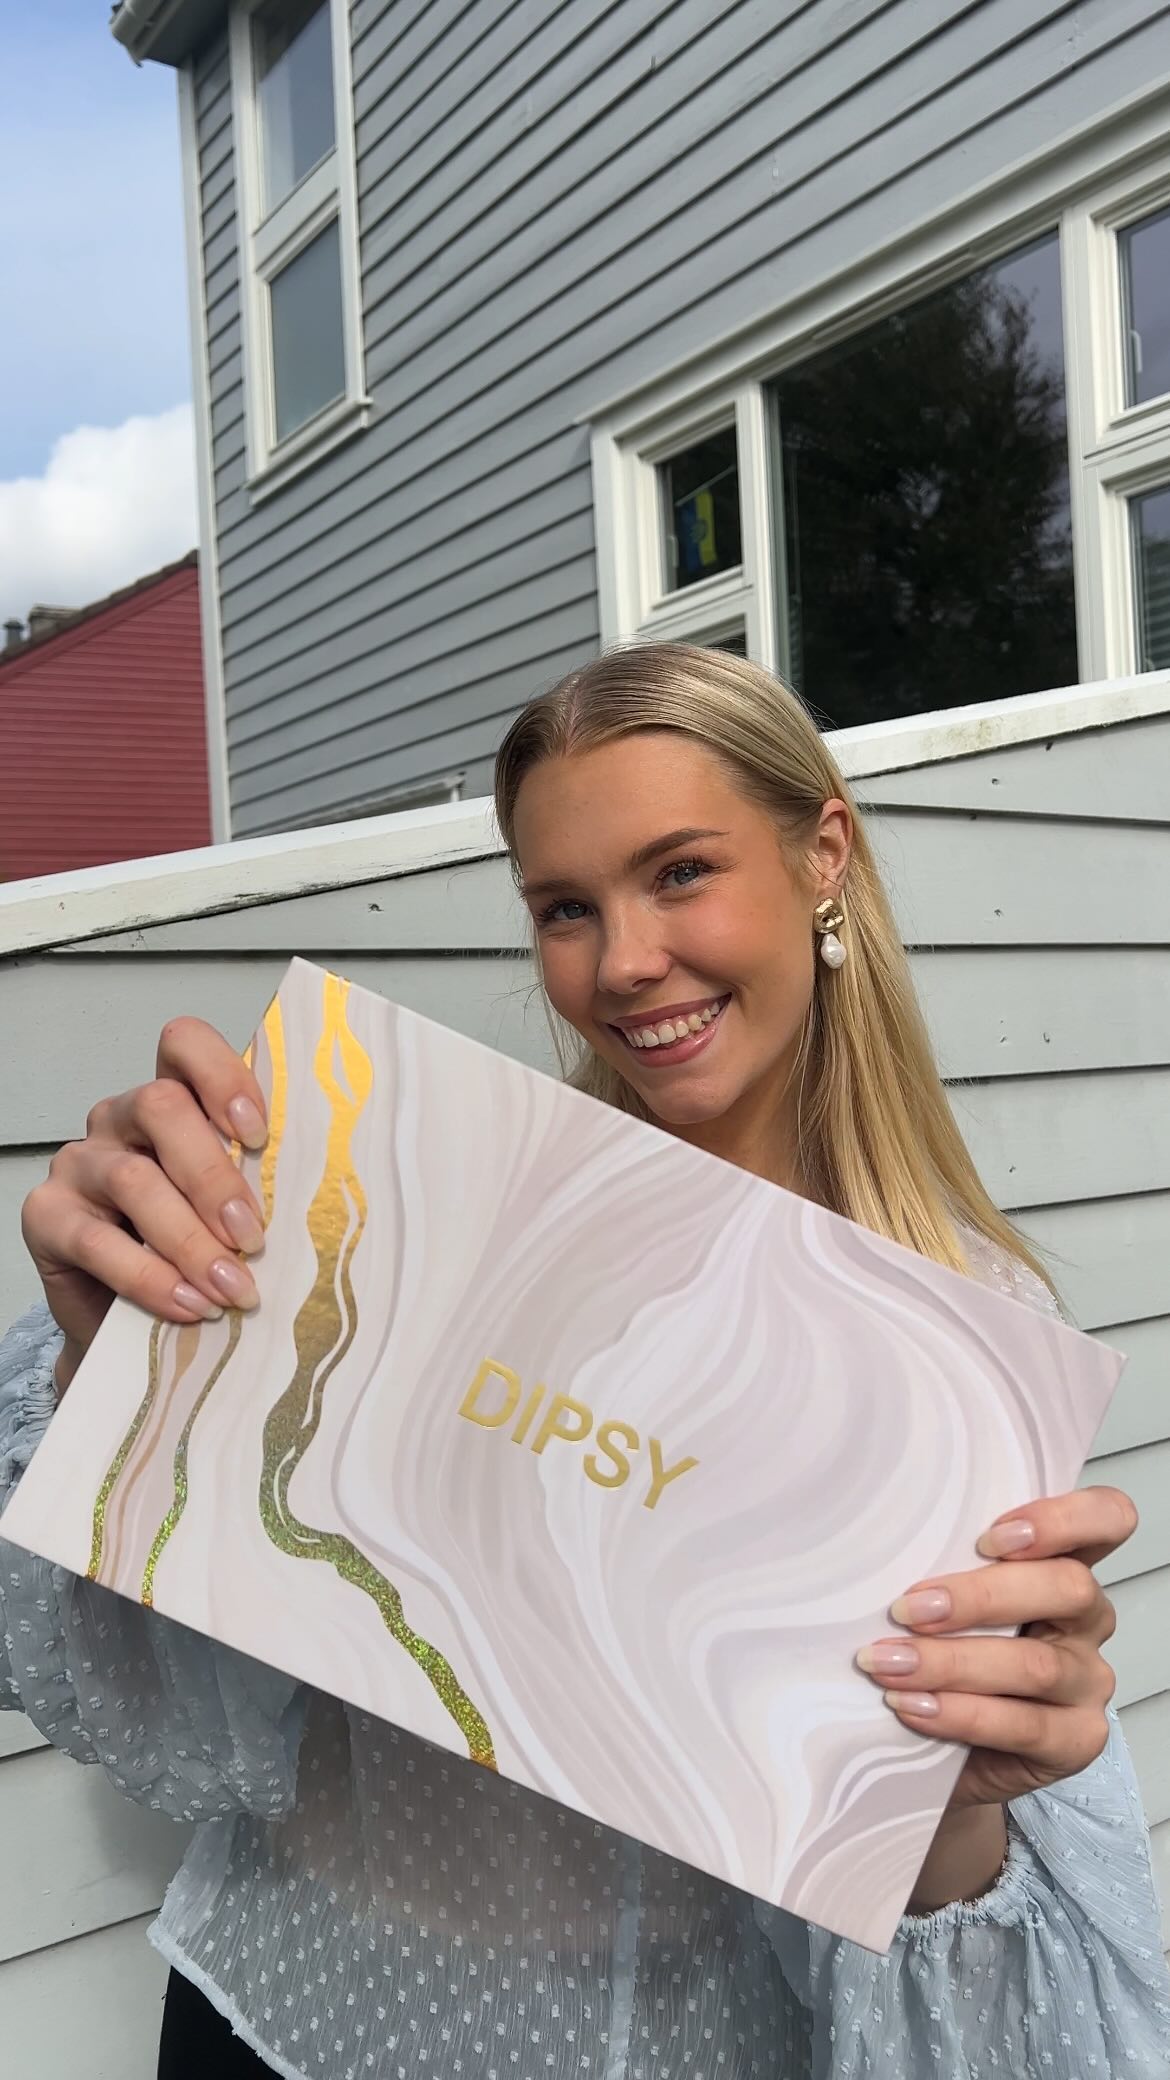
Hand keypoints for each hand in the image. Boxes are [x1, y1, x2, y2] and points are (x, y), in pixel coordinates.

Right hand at [20, 1017, 268, 1392]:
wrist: (130, 1323)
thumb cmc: (193, 1253)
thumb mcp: (231, 1211)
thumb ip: (258, 1187)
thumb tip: (322, 1199)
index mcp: (171, 1100)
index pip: (184, 1044)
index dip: (222, 1075)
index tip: (258, 1134)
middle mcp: (120, 1119)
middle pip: (162, 1106)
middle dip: (214, 1174)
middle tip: (253, 1235)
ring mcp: (79, 1164)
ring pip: (134, 1178)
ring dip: (191, 1239)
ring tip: (232, 1287)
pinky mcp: (47, 1217)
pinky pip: (98, 1241)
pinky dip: (150, 1277)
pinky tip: (189, 1304)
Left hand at [857, 1487, 1135, 1811]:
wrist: (942, 1753)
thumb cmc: (943, 1656)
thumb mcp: (946, 1603)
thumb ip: (942, 1568)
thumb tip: (875, 1543)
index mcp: (1065, 1565)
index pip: (1106, 1519)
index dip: (1062, 1519)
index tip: (989, 1537)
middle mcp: (1087, 1618)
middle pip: (1068, 1587)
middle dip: (980, 1596)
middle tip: (907, 1609)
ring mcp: (1088, 1682)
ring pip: (1037, 1665)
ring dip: (951, 1662)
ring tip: (887, 1664)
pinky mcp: (1077, 1740)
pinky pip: (1024, 1725)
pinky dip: (960, 1713)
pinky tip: (911, 1705)